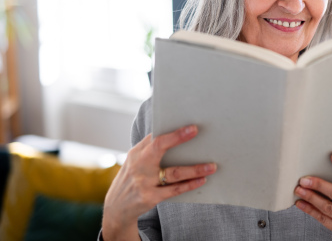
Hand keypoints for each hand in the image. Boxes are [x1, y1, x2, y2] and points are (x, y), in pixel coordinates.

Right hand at [102, 125, 216, 240]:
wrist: (117, 208)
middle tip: (196, 130)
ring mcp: (143, 181)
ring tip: (211, 166)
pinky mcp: (149, 197)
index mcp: (137, 152)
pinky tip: (201, 180)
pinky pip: (174, 190)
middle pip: (158, 148)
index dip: (173, 131)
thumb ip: (152, 149)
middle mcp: (138, 164)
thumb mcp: (136, 161)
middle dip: (177, 138)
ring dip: (195, 169)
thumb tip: (179, 135)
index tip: (191, 126)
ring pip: (173, 172)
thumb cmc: (134, 178)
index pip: (155, 137)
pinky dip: (189, 185)